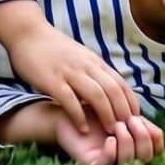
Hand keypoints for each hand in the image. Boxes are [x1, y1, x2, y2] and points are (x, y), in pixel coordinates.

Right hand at [0, 25, 138, 133]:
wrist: (28, 33)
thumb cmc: (53, 49)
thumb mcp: (81, 57)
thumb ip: (94, 72)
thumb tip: (109, 91)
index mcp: (94, 62)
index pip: (121, 83)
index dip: (131, 102)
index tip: (136, 120)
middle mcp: (86, 66)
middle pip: (113, 90)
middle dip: (123, 112)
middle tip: (128, 130)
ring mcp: (69, 72)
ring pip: (96, 95)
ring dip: (106, 115)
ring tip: (110, 132)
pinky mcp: (52, 80)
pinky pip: (70, 100)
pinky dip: (79, 116)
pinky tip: (83, 129)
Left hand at [52, 113, 164, 164]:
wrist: (69, 111)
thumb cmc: (97, 111)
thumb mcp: (123, 113)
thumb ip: (140, 122)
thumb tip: (156, 132)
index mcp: (135, 146)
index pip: (156, 151)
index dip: (155, 138)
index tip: (141, 119)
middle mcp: (125, 159)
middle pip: (147, 159)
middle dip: (142, 139)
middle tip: (130, 120)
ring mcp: (110, 163)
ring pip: (129, 164)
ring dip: (128, 143)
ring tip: (118, 126)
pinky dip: (112, 152)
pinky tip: (109, 139)